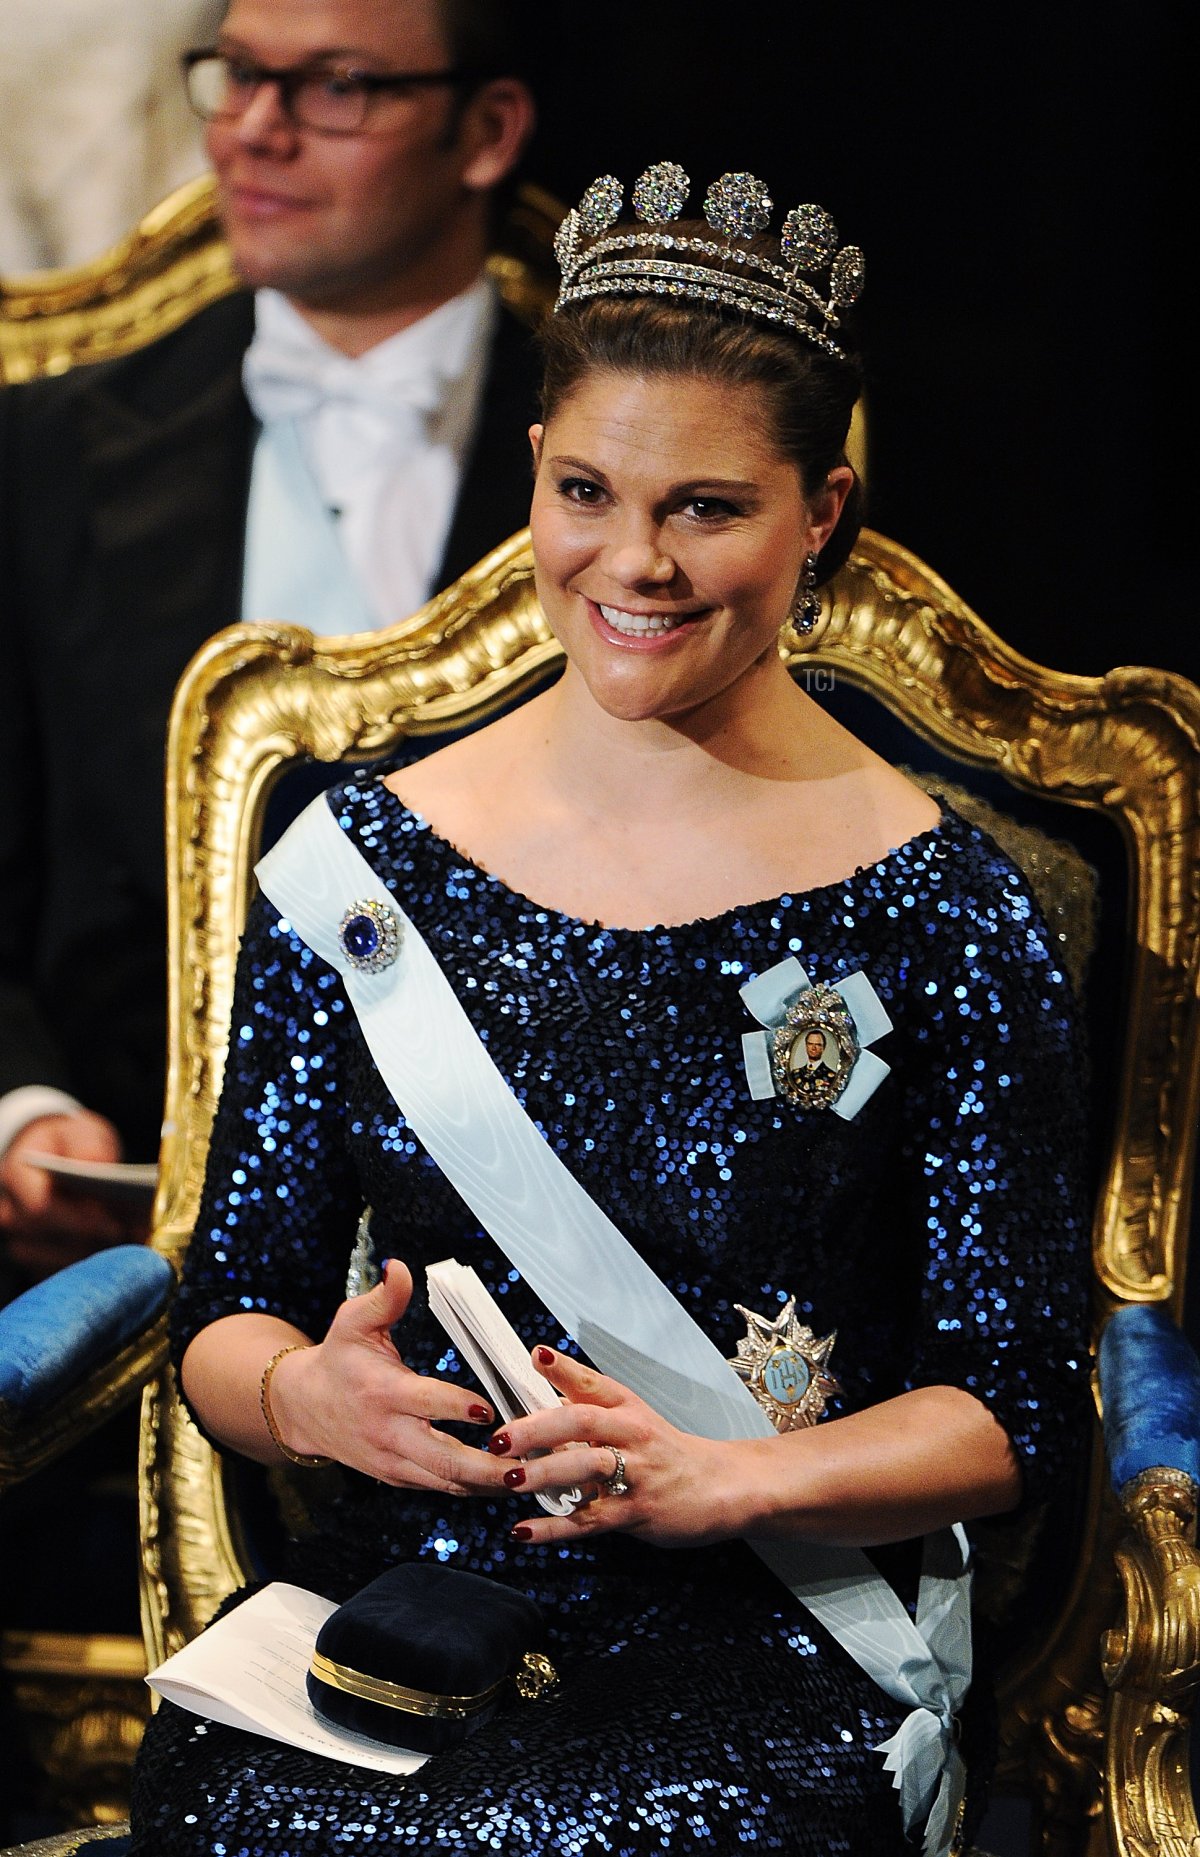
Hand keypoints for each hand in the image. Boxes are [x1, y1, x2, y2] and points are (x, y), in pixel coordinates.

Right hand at [0, 1112, 144, 1280]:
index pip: (39, 1208)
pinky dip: (86, 1270)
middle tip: (128, 1239)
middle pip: (47, 1239)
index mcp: (16, 1174)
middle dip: (89, 1240)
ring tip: (125, 1247)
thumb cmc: (71, 1145)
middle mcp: (10, 1210)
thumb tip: (95, 1164)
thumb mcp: (82, 1132)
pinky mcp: (34, 1259)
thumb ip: (88, 1145)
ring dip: (90, 1257)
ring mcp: (20, 1237)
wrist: (58, 1157)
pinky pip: (59, 1274)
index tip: (113, 1223)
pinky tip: (114, 1258)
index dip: (78, 1219)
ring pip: (52, 1261)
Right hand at [265, 1259, 509, 1493]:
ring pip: (445, 1482)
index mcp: (385, 1393)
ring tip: (527, 1478)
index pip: (426, 1403)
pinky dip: (471, 1487)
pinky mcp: (397, 1477)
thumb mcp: (353, 1322)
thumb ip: (383, 1298)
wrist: (305, 1408)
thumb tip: (400, 1267)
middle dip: (486, 1466)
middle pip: (443, 1459)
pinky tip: (504, 1481)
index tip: (488, 1410)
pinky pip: (438, 1487)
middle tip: (526, 1465)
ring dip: (487, 1483)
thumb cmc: (338, 1359)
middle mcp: (390, 1433)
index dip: (457, 1408)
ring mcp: (393, 1461)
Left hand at [490, 1348, 762, 1548]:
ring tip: (510, 1479)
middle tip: (501, 1438)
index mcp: (626, 1407)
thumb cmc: (666, 1451)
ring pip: (587, 1467)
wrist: (719, 1486)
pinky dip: (554, 1527)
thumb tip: (544, 1392)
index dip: (563, 1368)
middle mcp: (631, 1433)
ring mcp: (636, 1472)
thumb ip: (589, 1406)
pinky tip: (523, 1530)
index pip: (592, 1383)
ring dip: (545, 1473)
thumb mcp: (633, 1418)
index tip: (534, 1355)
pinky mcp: (637, 1510)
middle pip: (582, 1421)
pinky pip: (590, 1520)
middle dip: (538, 1428)